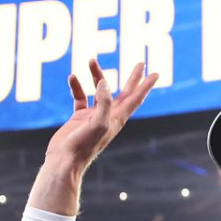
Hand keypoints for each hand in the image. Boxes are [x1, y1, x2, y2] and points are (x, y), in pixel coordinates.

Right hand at [44, 59, 158, 171]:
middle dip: (133, 78)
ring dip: (97, 75)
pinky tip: (72, 77)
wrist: (64, 160)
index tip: (156, 73)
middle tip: (141, 63)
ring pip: (99, 90)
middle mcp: (109, 115)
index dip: (146, 85)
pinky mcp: (80, 117)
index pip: (136, 98)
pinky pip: (80, 97)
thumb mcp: (97, 123)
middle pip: (125, 92)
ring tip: (91, 60)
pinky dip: (77, 86)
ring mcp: (94, 115)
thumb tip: (104, 82)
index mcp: (118, 118)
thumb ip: (103, 103)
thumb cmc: (83, 145)